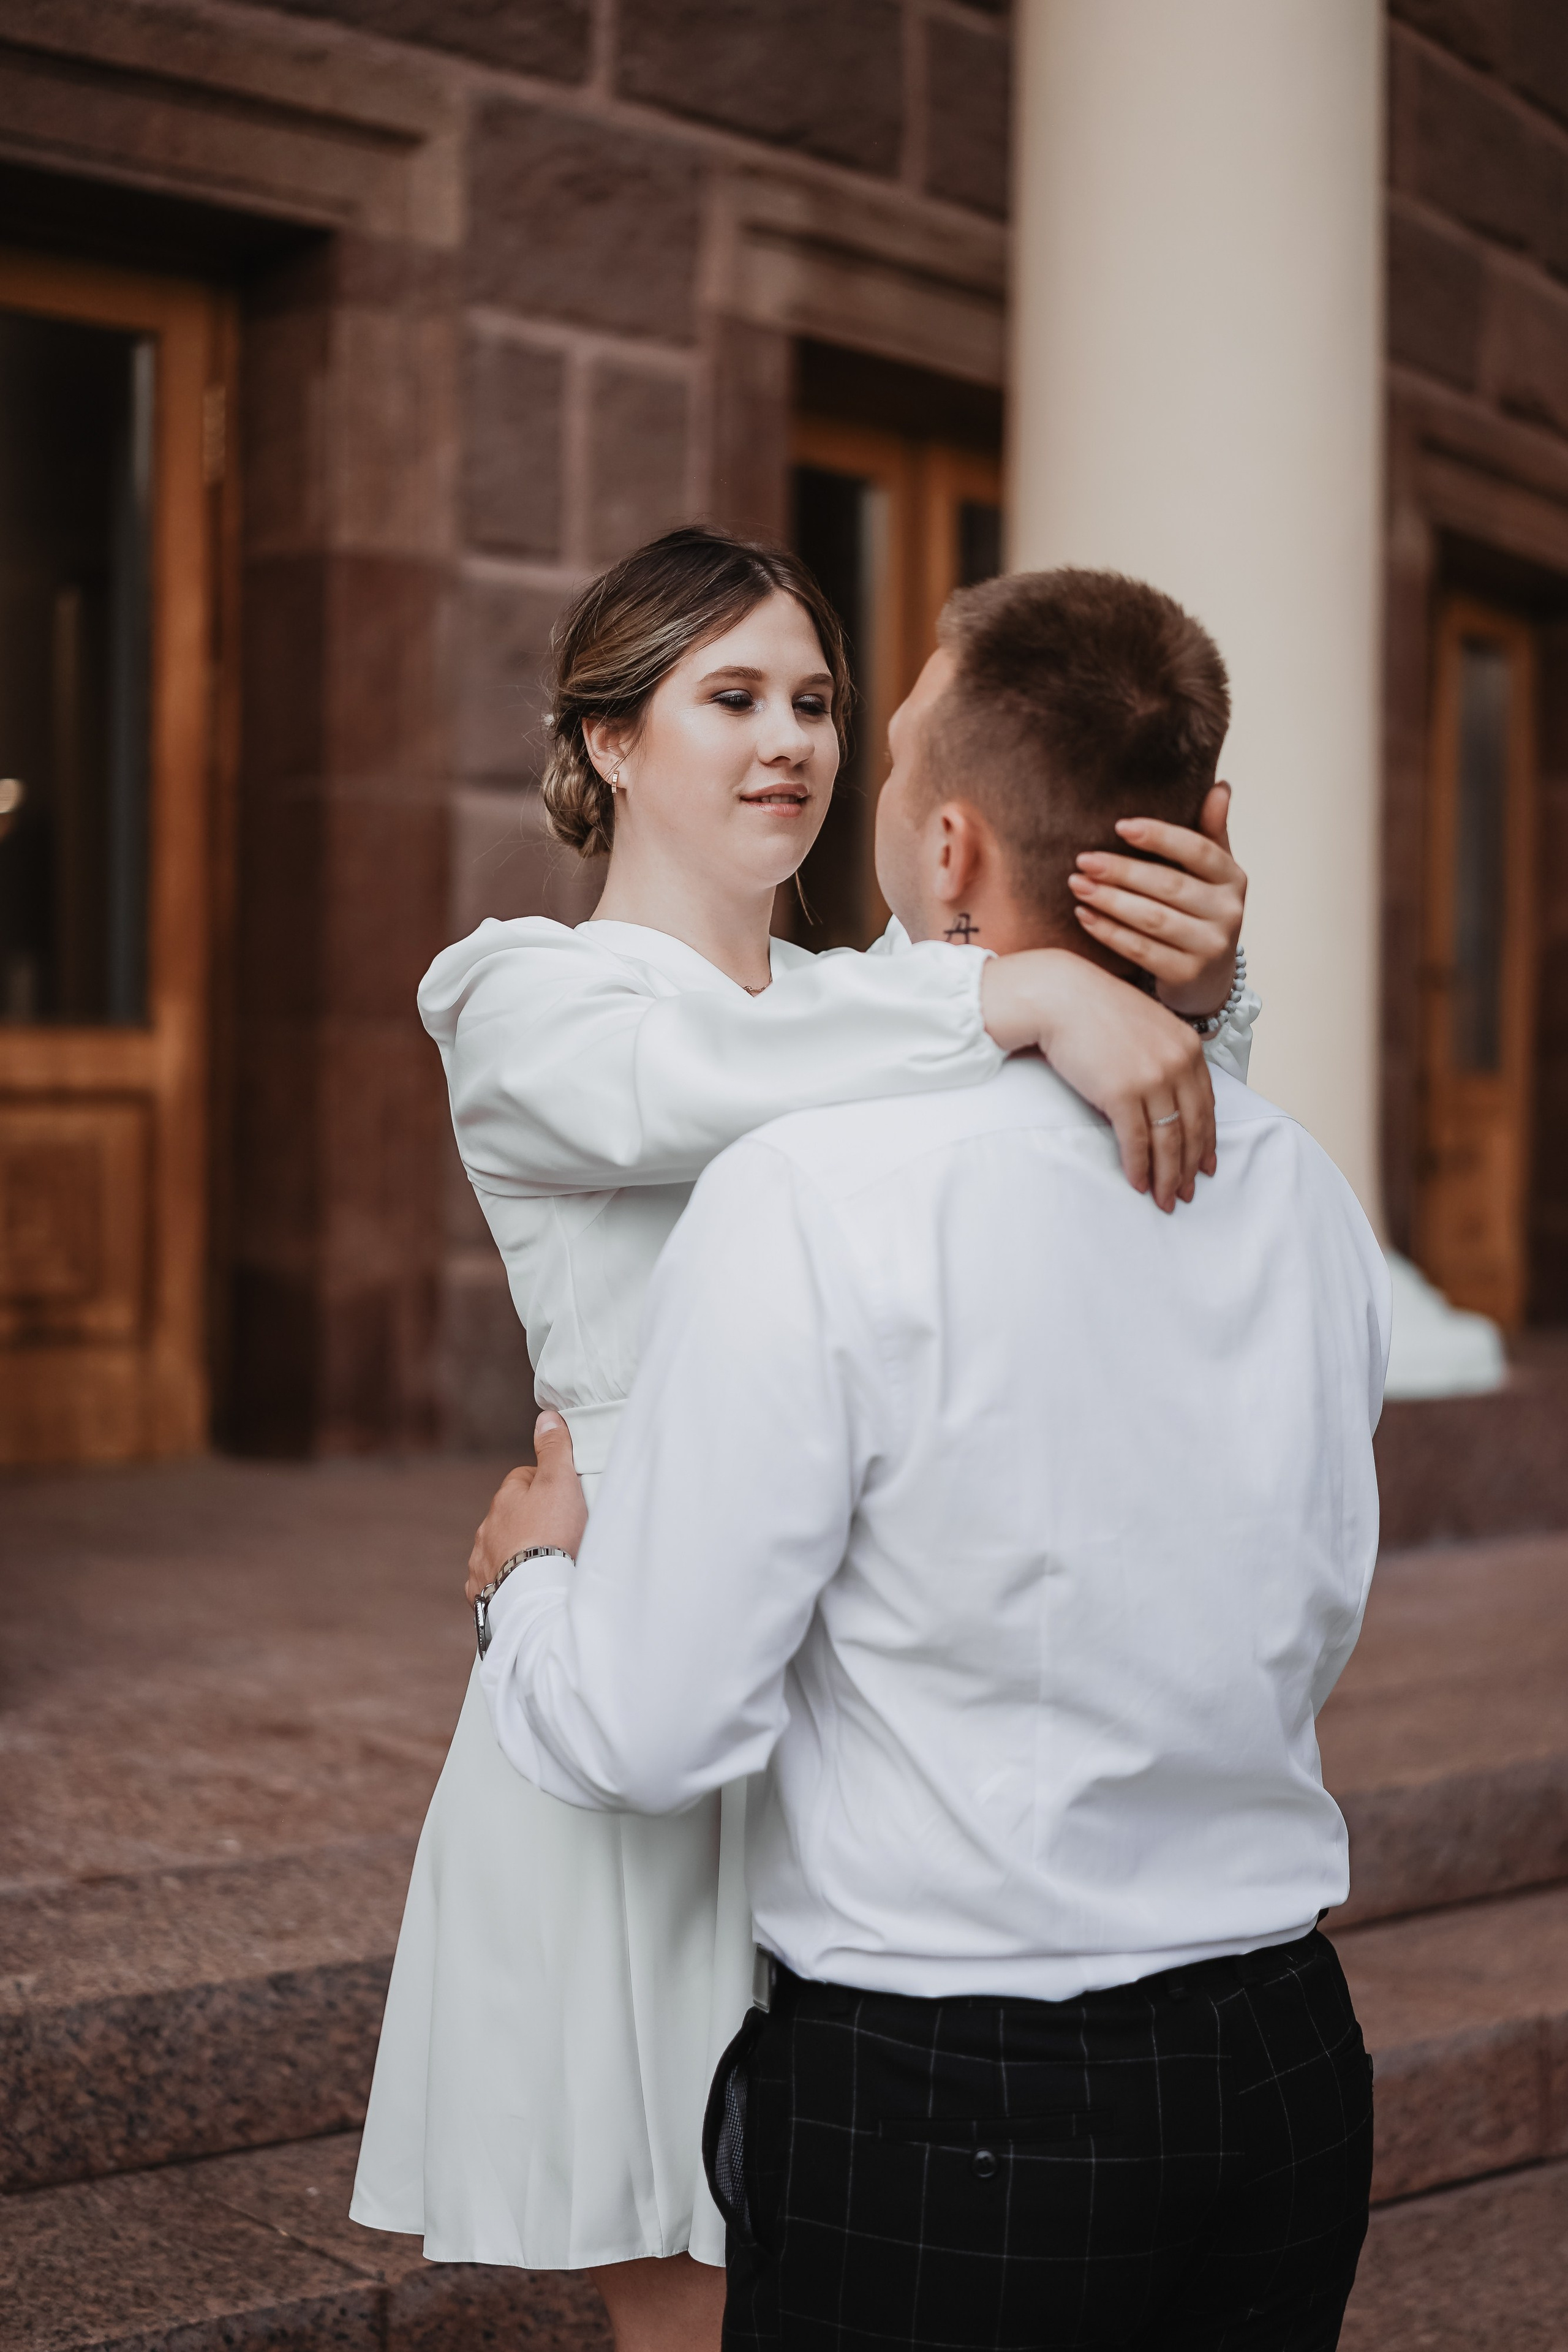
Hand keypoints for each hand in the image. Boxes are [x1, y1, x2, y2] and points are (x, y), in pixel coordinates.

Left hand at [465, 1412, 587, 1604]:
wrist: (535, 1594)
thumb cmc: (551, 1535)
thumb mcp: (560, 1482)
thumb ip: (554, 1448)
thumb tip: (546, 1417)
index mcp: (504, 1499)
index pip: (523, 1477)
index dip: (545, 1482)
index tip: (566, 1495)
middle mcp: (487, 1529)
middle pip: (510, 1514)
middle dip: (529, 1518)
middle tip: (560, 1530)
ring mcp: (482, 1562)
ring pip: (499, 1547)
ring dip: (516, 1550)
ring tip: (544, 1561)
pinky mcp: (484, 1592)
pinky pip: (492, 1581)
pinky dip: (505, 1580)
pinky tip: (523, 1585)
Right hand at [981, 952, 1214, 1210]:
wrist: (1059, 996)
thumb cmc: (1095, 1010)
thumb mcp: (1147, 1027)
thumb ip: (1164, 1058)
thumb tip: (1164, 1100)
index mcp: (1188, 1047)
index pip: (1206, 1105)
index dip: (1206, 1140)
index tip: (1205, 1164)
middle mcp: (1178, 1063)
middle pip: (1193, 1128)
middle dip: (1189, 1167)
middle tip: (1186, 1194)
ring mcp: (1152, 1079)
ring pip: (1169, 1141)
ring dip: (1166, 1176)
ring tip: (1164, 1200)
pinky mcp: (1122, 1093)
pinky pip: (1137, 1141)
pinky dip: (1139, 1167)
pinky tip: (1137, 1183)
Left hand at [1067, 782, 1245, 1018]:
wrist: (1208, 979)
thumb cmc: (1200, 913)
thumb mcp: (1211, 874)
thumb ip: (1210, 833)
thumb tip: (1220, 787)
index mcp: (1233, 879)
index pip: (1198, 850)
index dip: (1159, 837)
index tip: (1119, 826)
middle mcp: (1228, 912)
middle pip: (1169, 886)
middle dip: (1122, 871)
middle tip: (1083, 859)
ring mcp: (1210, 947)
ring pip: (1152, 919)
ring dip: (1110, 900)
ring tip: (1077, 884)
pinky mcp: (1187, 976)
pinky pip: (1141, 950)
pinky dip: (1109, 932)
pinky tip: (1084, 915)